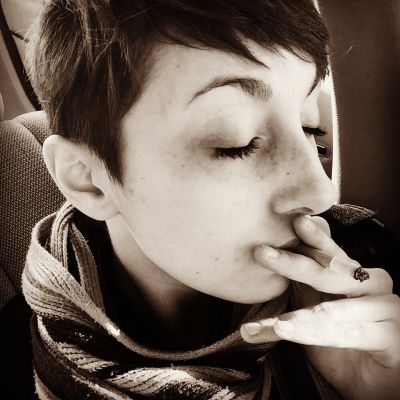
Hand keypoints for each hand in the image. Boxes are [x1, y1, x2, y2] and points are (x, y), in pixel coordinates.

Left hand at [241, 215, 399, 399]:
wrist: (372, 378)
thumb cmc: (342, 337)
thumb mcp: (318, 305)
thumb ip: (303, 282)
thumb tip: (269, 251)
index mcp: (351, 273)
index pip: (328, 250)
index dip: (311, 235)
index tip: (291, 220)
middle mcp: (371, 282)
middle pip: (328, 271)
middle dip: (292, 263)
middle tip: (261, 252)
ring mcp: (385, 306)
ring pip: (333, 309)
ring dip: (300, 315)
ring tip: (273, 318)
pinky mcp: (392, 334)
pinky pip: (348, 333)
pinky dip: (314, 335)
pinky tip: (288, 332)